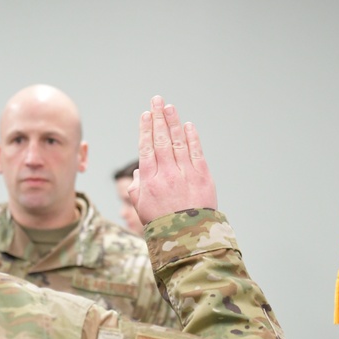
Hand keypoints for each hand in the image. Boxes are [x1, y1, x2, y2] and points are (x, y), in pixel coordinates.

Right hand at [129, 96, 216, 223]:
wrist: (188, 238)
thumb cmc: (161, 223)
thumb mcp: (140, 208)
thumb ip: (136, 188)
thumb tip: (138, 172)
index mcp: (149, 181)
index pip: (146, 148)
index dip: (145, 129)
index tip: (145, 114)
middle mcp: (166, 174)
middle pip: (161, 140)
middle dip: (158, 118)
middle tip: (157, 100)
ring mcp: (185, 174)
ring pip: (177, 142)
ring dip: (173, 122)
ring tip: (170, 107)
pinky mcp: (202, 177)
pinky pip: (196, 152)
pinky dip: (192, 138)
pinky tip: (188, 126)